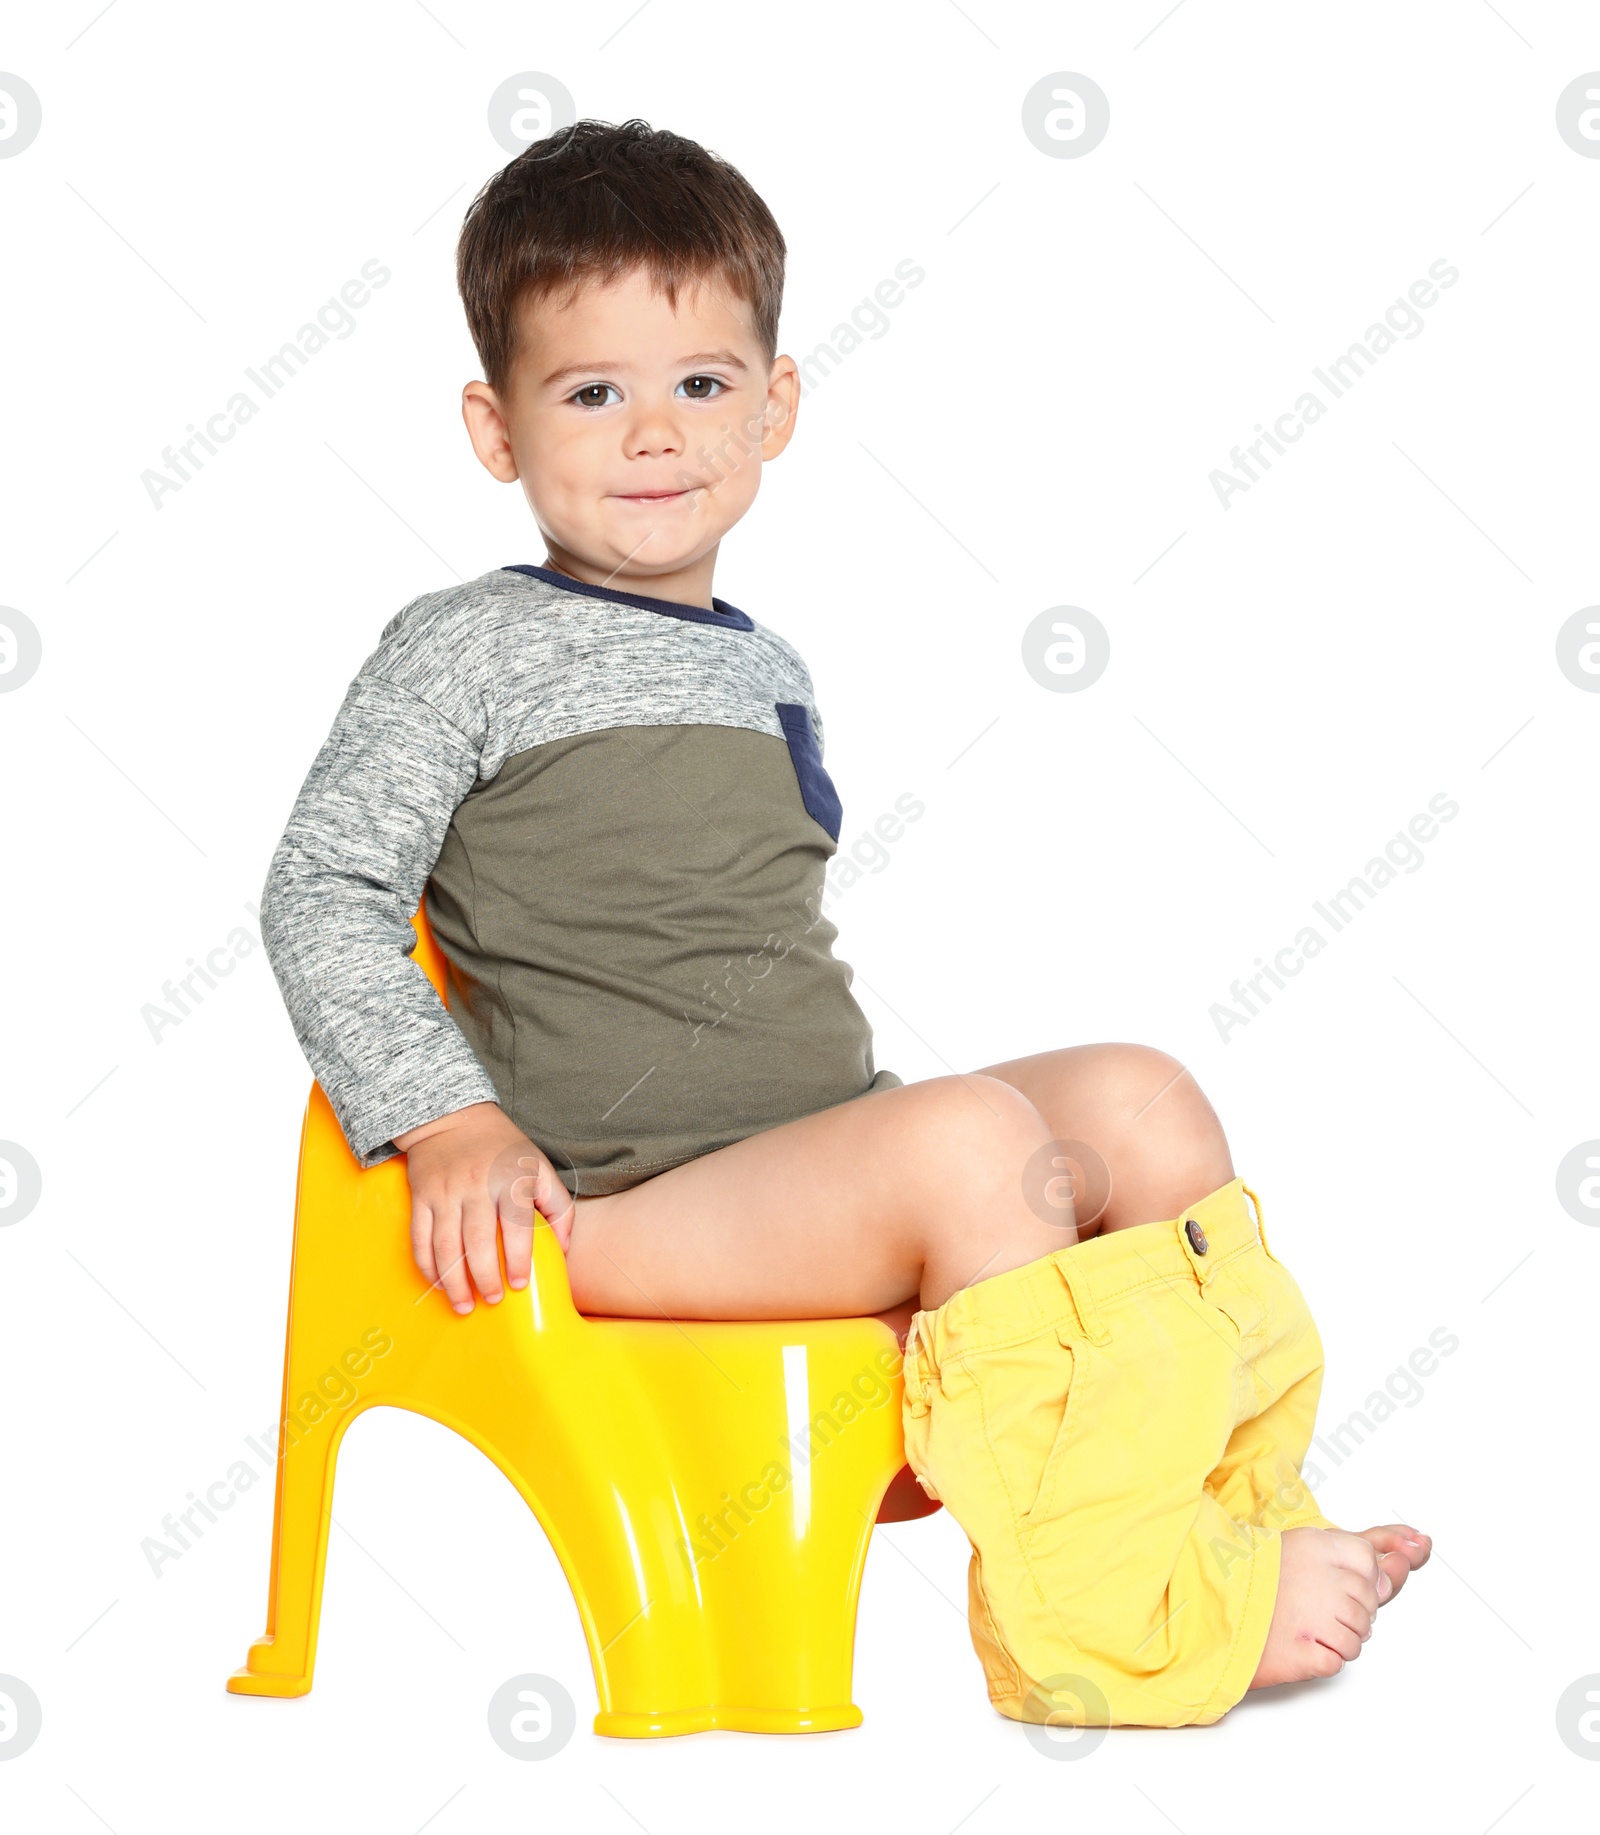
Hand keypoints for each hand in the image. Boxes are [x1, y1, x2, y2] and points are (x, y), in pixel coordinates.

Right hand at [394, 1102, 575, 1312]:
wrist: (453, 1118)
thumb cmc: (503, 1148)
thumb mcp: (540, 1167)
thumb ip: (559, 1206)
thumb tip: (565, 1249)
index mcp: (510, 1180)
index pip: (516, 1226)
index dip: (519, 1259)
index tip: (520, 1284)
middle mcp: (476, 1186)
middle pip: (477, 1242)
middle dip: (484, 1277)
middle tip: (492, 1300)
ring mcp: (445, 1192)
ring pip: (445, 1245)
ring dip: (453, 1281)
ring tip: (464, 1305)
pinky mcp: (421, 1196)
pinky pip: (420, 1238)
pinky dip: (428, 1266)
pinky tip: (439, 1283)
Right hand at [1249, 1526, 1385, 1687]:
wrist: (1206, 1611)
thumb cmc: (1247, 1580)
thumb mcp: (1294, 1547)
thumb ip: (1342, 1555)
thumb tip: (1391, 1575)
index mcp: (1315, 1547)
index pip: (1367, 1561)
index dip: (1360, 1581)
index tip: (1342, 1588)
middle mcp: (1320, 1579)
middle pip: (1366, 1605)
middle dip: (1349, 1616)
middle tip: (1315, 1613)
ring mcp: (1314, 1619)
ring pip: (1356, 1640)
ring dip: (1336, 1642)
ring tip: (1304, 1630)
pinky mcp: (1305, 1655)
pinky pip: (1336, 1664)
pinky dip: (1321, 1661)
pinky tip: (1298, 1646)